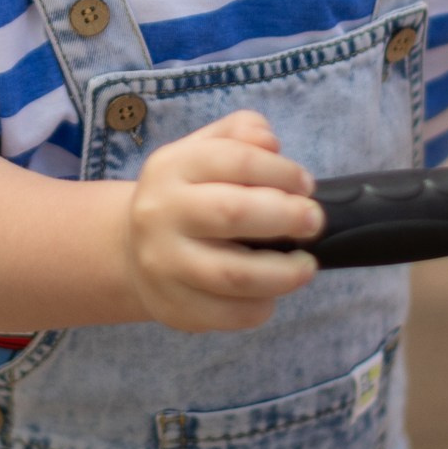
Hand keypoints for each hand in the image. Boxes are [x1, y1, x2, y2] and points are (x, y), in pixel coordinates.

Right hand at [121, 110, 323, 331]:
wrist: (132, 250)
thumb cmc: (186, 197)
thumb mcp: (202, 151)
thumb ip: (239, 133)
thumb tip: (270, 143)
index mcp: (171, 167)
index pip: (235, 160)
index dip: (281, 171)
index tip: (306, 185)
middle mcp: (160, 213)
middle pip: (233, 214)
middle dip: (286, 217)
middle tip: (314, 222)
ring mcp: (164, 264)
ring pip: (234, 275)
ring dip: (283, 273)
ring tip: (305, 267)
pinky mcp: (173, 306)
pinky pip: (228, 314)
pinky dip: (261, 306)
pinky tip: (270, 293)